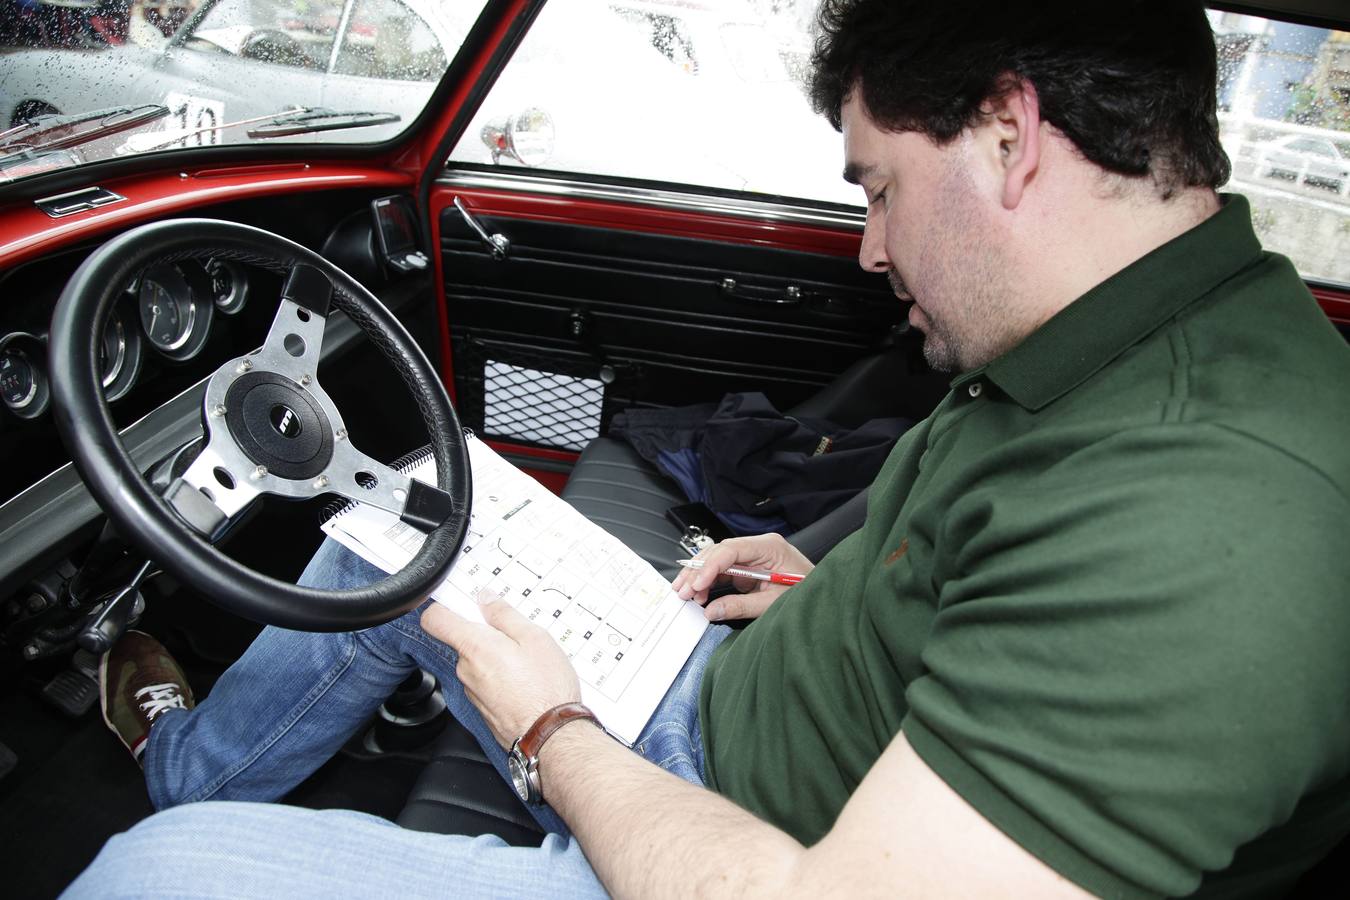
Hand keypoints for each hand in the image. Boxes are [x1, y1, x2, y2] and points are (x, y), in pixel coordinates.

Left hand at [421, 596, 580, 748]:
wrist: (551, 736)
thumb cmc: (546, 688)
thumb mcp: (534, 637)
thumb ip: (504, 614)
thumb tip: (486, 598)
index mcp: (474, 647)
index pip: (435, 619)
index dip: (444, 606)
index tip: (462, 601)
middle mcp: (466, 670)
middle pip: (461, 641)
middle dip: (485, 634)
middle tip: (514, 635)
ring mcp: (472, 691)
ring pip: (476, 663)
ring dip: (495, 657)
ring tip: (525, 662)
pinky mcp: (482, 708)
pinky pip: (485, 683)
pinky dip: (500, 677)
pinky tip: (523, 681)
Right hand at [671, 533, 813, 621]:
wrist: (823, 597)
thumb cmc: (806, 594)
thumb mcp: (773, 603)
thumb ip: (741, 606)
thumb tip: (712, 610)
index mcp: (770, 547)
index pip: (732, 549)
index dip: (710, 566)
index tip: (697, 584)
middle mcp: (759, 546)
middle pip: (720, 552)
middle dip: (698, 571)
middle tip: (683, 590)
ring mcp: (753, 555)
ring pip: (717, 560)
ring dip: (700, 576)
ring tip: (685, 593)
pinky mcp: (748, 567)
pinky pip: (723, 570)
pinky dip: (709, 581)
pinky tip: (698, 593)